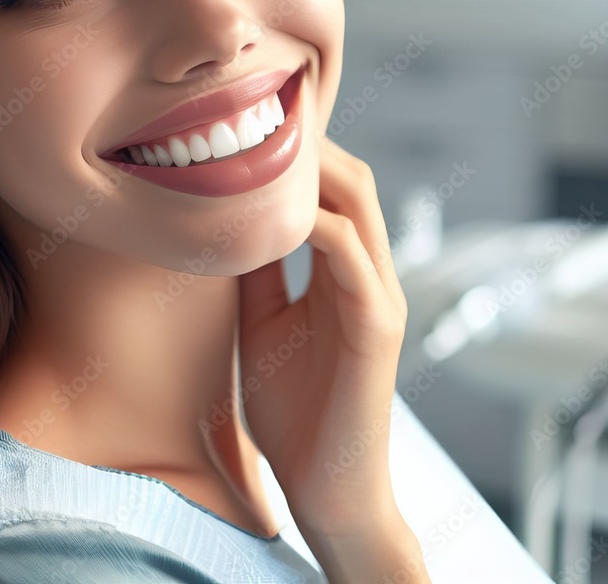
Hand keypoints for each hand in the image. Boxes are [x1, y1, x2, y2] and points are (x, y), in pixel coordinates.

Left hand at [237, 135, 409, 535]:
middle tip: (257, 119)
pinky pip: (352, 258)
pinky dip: (318, 226)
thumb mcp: (264, 325)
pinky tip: (276, 217)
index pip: (335, 190)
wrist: (326, 489)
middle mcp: (371, 275)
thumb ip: (259, 273)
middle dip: (311, 146)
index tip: (253, 124)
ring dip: (316, 171)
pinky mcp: (377, 327)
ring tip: (267, 146)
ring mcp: (380, 297)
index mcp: (346, 272)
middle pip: (354, 181)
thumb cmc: (295, 410)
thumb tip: (227, 218)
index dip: (302, 153)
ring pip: (359, 206)